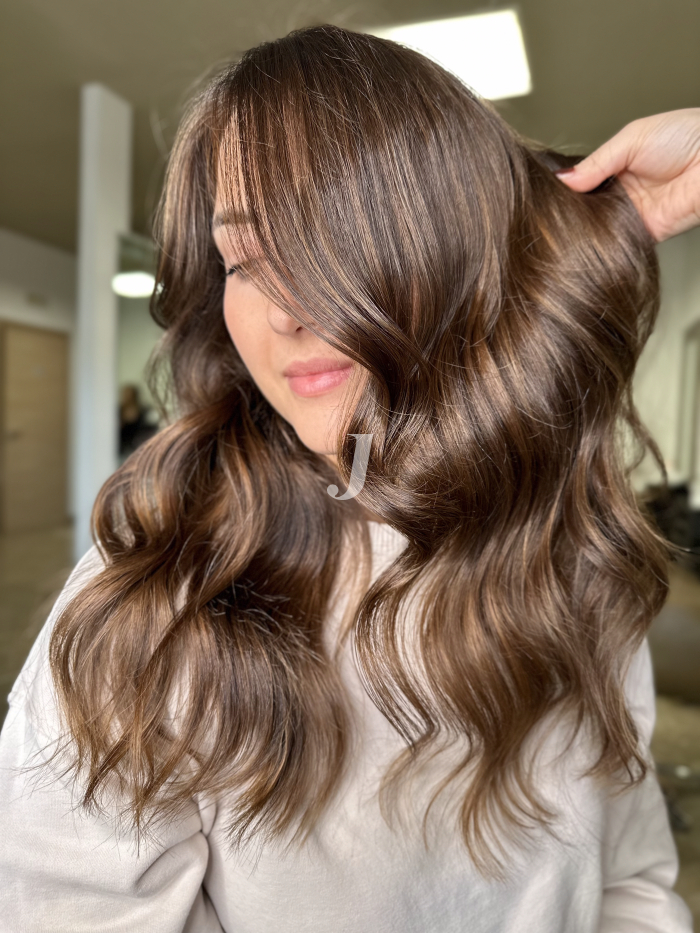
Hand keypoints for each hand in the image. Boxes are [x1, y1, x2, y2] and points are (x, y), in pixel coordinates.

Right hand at [556, 109, 699, 241]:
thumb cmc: (687, 137)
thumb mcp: (632, 138)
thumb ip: (597, 162)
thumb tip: (563, 179)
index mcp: (618, 167)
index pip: (582, 182)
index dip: (564, 187)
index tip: (544, 191)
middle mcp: (623, 193)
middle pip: (586, 207)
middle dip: (570, 209)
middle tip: (548, 210)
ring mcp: (632, 215)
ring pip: (597, 227)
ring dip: (583, 226)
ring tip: (562, 222)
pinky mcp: (643, 234)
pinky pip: (616, 243)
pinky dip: (602, 241)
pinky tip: (587, 234)